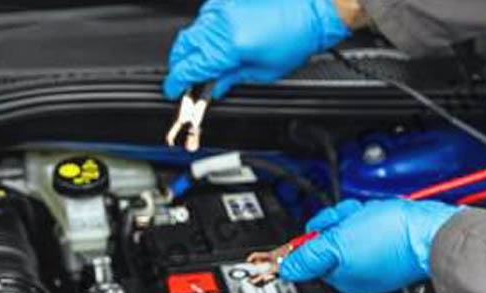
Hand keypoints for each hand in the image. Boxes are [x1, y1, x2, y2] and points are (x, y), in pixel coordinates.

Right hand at [163, 0, 352, 100]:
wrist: (312, 9)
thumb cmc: (295, 38)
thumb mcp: (263, 71)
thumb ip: (231, 79)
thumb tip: (214, 87)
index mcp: (229, 46)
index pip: (191, 68)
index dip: (178, 83)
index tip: (173, 91)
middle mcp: (221, 23)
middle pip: (184, 46)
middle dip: (181, 65)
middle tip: (186, 80)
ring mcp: (222, 7)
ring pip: (193, 31)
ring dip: (193, 49)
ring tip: (206, 63)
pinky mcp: (227, 0)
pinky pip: (206, 18)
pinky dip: (205, 33)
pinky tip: (217, 43)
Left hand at [279, 199, 462, 292]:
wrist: (432, 232)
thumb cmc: (392, 239)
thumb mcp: (339, 243)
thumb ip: (309, 256)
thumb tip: (286, 269)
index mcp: (341, 277)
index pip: (310, 257)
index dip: (312, 237)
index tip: (320, 229)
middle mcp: (357, 272)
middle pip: (329, 240)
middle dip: (336, 223)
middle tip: (351, 220)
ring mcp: (374, 260)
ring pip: (349, 229)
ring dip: (355, 217)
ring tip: (370, 217)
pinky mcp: (389, 247)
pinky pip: (369, 228)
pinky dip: (373, 218)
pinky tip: (383, 218)